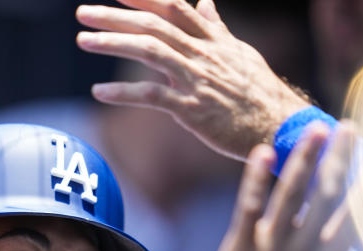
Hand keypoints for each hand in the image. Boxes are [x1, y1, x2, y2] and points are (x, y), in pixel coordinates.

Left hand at [76, 0, 310, 160]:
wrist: (280, 125)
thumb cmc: (259, 93)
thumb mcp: (240, 53)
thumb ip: (216, 28)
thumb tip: (205, 2)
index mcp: (213, 40)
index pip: (174, 7)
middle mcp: (203, 54)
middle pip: (154, 25)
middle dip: (115, 16)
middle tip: (82, 12)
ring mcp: (197, 81)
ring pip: (151, 52)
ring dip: (113, 43)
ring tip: (83, 40)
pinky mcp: (193, 110)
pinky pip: (153, 97)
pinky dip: (124, 94)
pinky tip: (99, 93)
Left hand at [190, 120, 359, 250]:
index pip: (353, 217)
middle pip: (326, 197)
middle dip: (339, 161)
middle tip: (347, 127)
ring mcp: (272, 250)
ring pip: (291, 196)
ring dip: (304, 161)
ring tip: (313, 129)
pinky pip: (249, 211)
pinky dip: (256, 183)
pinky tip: (263, 154)